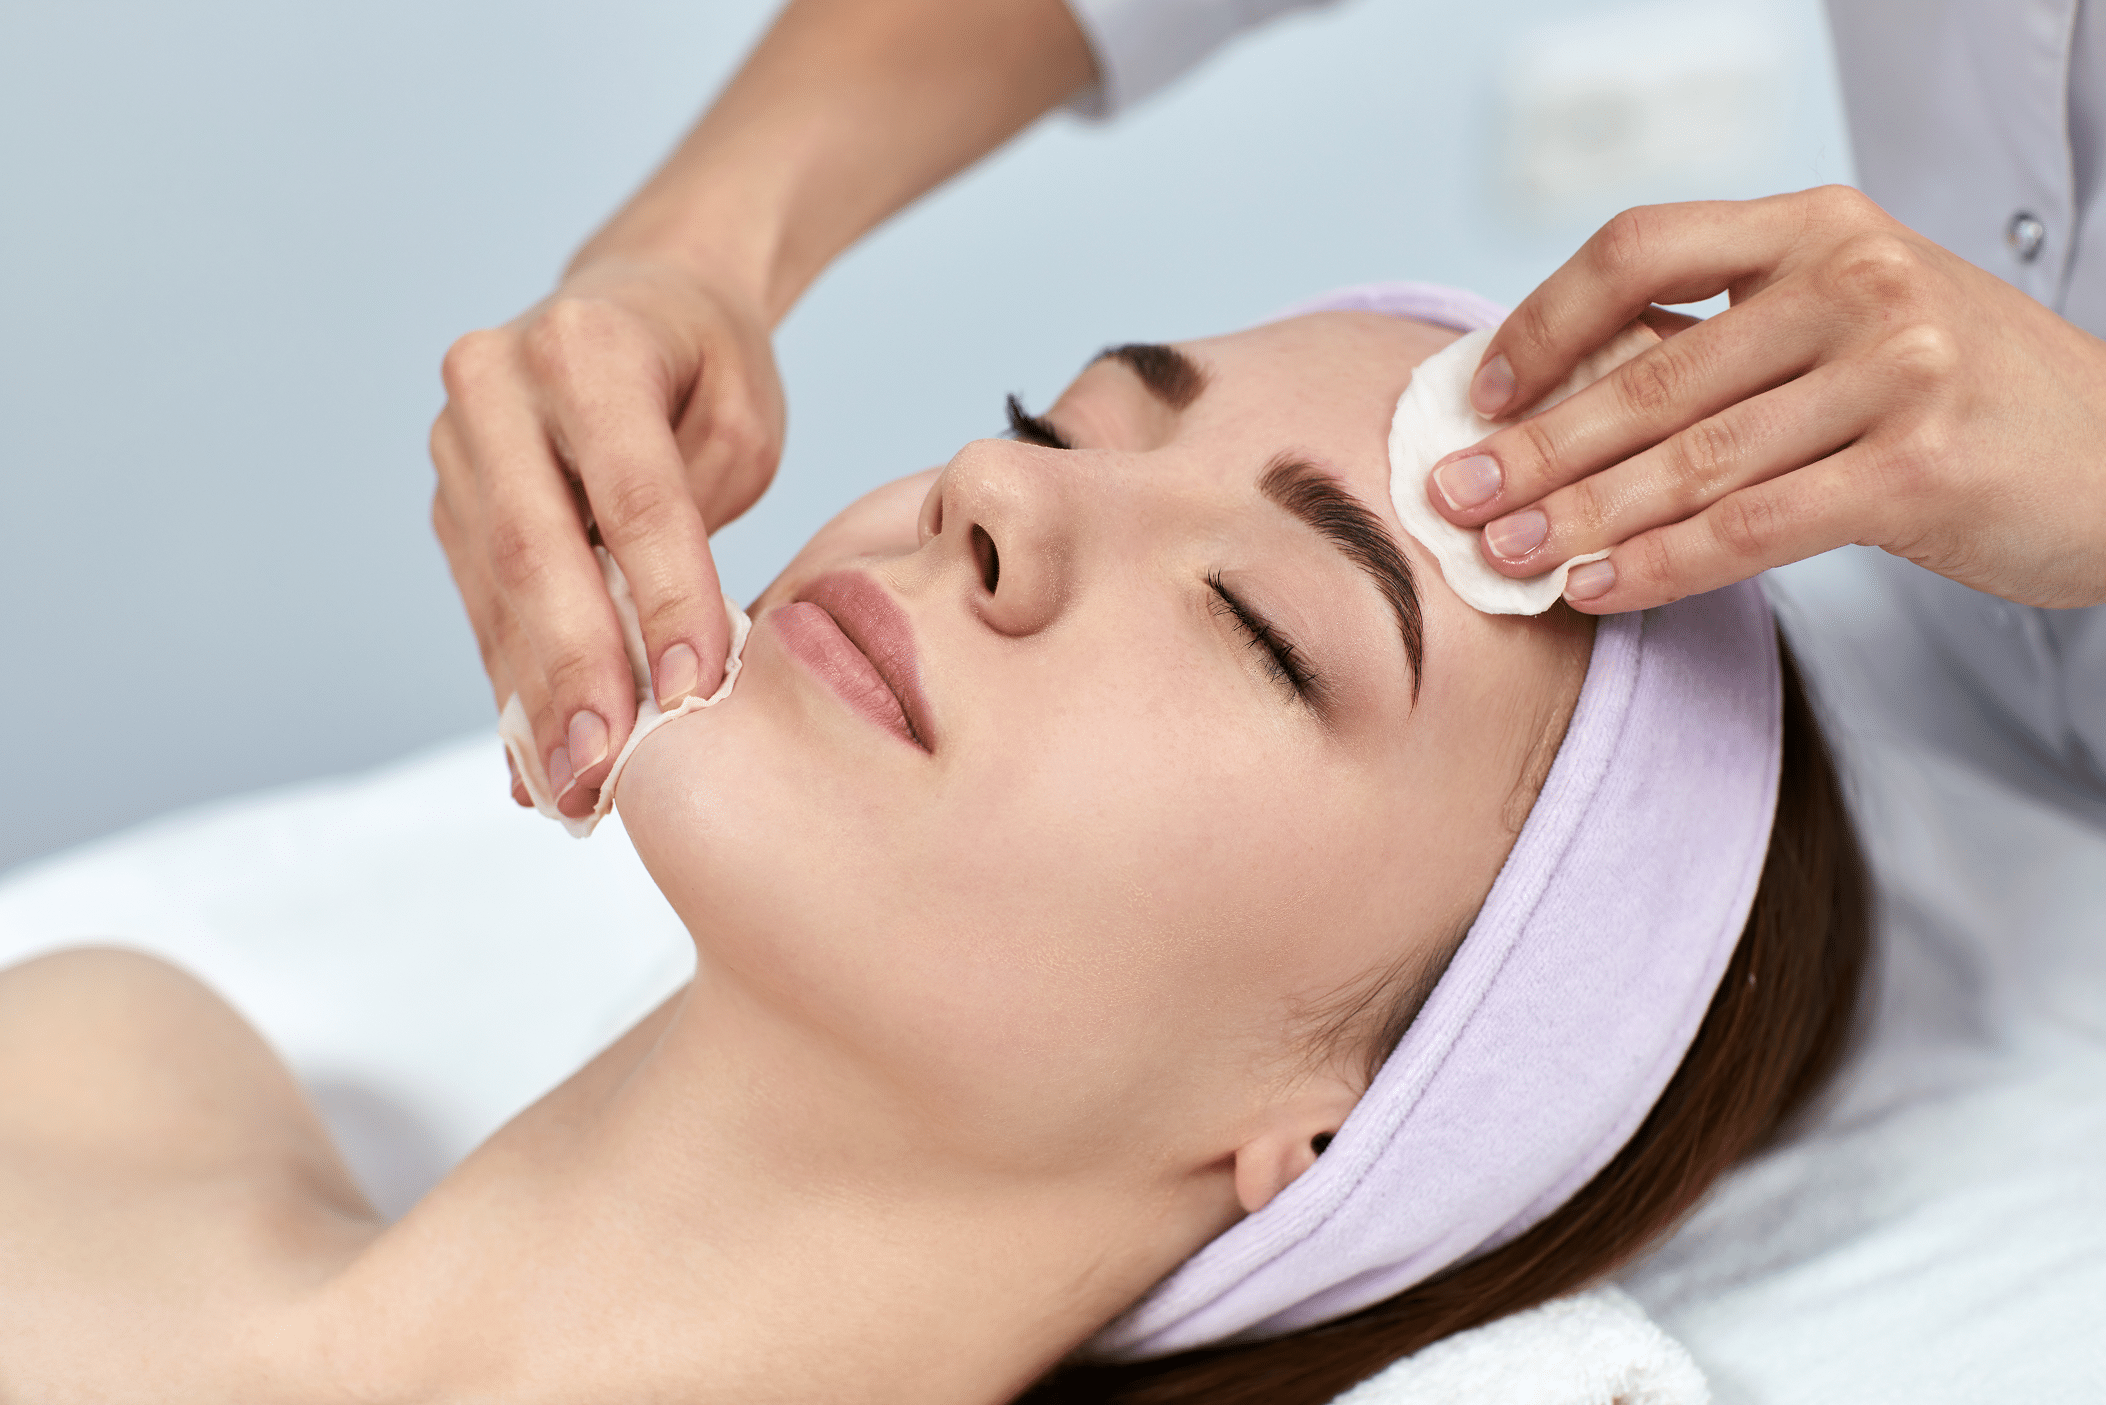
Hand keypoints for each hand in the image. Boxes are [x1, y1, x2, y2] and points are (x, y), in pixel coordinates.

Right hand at [431, 255, 784, 816]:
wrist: (636, 300)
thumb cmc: (707, 367)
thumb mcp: (742, 419)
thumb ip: (699, 520)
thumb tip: (662, 660)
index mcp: (585, 344)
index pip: (633, 494)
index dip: (665, 599)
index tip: (695, 695)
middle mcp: (495, 383)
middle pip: (537, 548)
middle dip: (578, 671)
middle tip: (608, 772)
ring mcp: (456, 443)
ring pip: (497, 590)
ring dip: (537, 701)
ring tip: (578, 793)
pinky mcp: (449, 501)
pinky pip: (481, 607)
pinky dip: (514, 687)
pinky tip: (537, 765)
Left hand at [1426, 185, 2105, 612]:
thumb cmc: (1954, 393)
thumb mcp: (1845, 321)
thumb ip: (1721, 340)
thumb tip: (1555, 396)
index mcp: (1815, 226)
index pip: (1638, 250)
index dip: (1541, 322)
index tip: (1478, 394)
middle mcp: (1854, 281)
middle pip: (1649, 374)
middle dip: (1534, 448)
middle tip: (1451, 499)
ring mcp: (1895, 372)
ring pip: (1691, 462)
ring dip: (1579, 519)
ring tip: (1504, 558)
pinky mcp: (1920, 470)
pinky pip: (1753, 529)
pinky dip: (1661, 567)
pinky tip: (1596, 589)